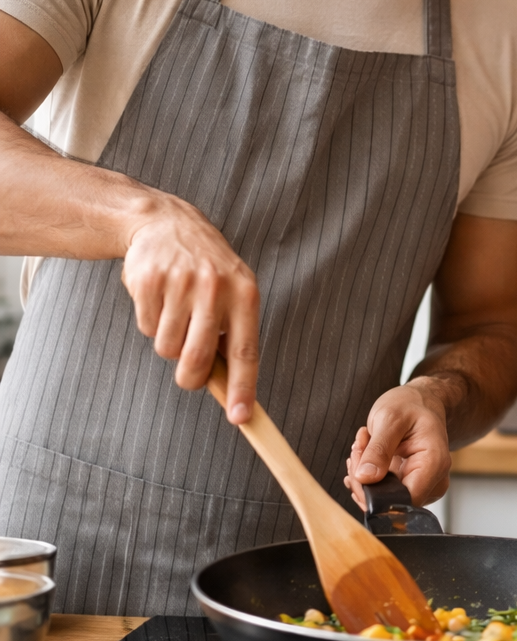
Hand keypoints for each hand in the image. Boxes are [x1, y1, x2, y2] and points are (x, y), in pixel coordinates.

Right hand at [121, 199, 259, 423]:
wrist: (166, 222)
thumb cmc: (206, 268)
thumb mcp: (232, 291)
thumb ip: (232, 334)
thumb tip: (233, 390)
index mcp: (245, 293)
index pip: (246, 351)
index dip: (243, 388)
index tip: (241, 418)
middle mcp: (215, 287)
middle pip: (197, 359)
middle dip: (190, 377)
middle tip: (188, 372)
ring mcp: (180, 282)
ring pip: (167, 348)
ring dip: (168, 340)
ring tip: (176, 311)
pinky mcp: (149, 280)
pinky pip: (146, 327)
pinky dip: (150, 321)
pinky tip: (159, 296)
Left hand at [344, 378, 451, 509]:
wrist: (421, 401)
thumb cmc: (411, 405)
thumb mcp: (390, 418)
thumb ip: (378, 450)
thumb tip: (365, 478)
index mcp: (433, 464)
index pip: (402, 500)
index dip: (373, 491)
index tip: (358, 464)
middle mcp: (433, 481)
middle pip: (390, 501)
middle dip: (364, 479)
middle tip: (359, 447)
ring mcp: (423, 486)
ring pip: (383, 498)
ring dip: (364, 475)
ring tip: (365, 445)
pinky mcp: (410, 486)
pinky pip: (383, 492)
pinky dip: (369, 476)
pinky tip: (368, 455)